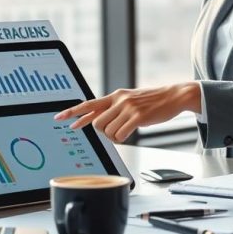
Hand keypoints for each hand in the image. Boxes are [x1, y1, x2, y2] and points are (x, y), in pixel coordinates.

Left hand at [53, 83, 201, 142]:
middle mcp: (119, 99)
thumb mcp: (129, 100)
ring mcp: (128, 107)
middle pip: (97, 123)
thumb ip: (113, 107)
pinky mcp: (137, 116)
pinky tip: (131, 132)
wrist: (173, 96)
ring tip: (127, 130)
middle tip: (116, 130)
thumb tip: (97, 120)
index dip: (73, 112)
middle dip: (104, 132)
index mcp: (115, 95)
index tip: (59, 118)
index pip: (88, 104)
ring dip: (115, 136)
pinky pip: (121, 134)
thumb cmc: (151, 101)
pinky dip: (123, 138)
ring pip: (108, 131)